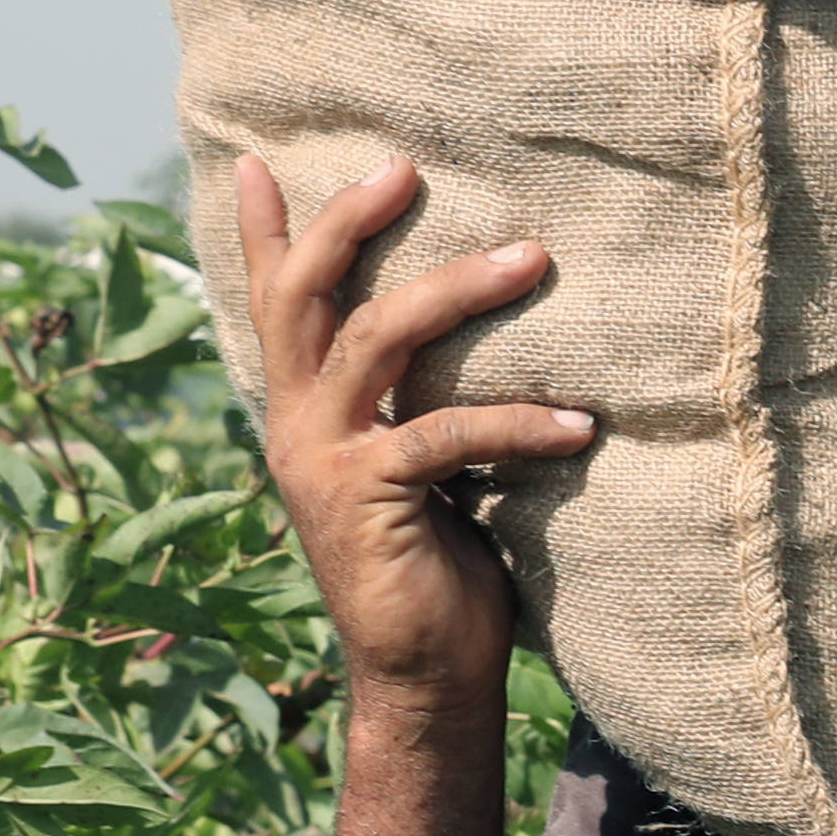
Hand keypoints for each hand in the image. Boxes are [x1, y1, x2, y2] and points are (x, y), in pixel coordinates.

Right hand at [236, 155, 594, 720]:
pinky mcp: (369, 501)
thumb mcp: (421, 464)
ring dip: (458, 291)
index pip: (273, 303)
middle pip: (303, 295)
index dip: (261, 232)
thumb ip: (416, 400)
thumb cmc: (440, 562)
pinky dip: (519, 423)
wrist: (425, 677)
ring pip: (375, 339)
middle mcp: (297, 425)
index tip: (254, 159)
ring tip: (531, 258)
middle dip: (348, 221)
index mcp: (304, 410)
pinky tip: (583, 424)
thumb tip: (470, 329)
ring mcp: (325, 462)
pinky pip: (447, 434)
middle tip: (405, 167)